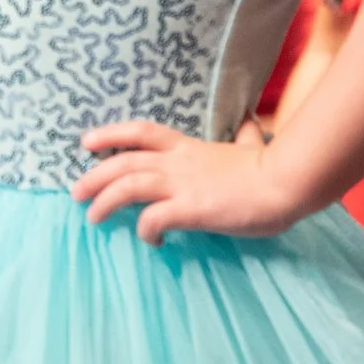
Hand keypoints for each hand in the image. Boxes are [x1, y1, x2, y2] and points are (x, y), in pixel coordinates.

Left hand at [70, 118, 298, 243]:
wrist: (287, 181)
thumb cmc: (273, 167)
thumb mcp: (249, 145)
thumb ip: (243, 136)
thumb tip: (251, 122)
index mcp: (188, 146)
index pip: (140, 132)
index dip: (110, 134)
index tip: (86, 142)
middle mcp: (177, 162)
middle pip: (121, 162)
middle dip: (93, 176)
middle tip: (75, 193)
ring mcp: (181, 184)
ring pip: (127, 187)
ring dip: (104, 202)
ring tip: (93, 218)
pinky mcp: (190, 208)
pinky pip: (153, 218)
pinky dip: (144, 230)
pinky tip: (150, 241)